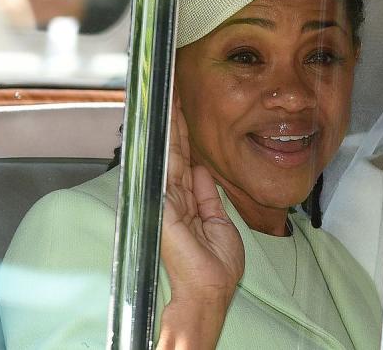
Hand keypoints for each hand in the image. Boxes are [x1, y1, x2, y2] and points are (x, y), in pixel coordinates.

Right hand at [161, 92, 243, 307]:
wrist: (210, 287)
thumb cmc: (216, 264)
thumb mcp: (219, 222)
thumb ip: (209, 196)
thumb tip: (203, 171)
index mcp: (188, 203)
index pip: (185, 163)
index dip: (184, 138)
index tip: (182, 114)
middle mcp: (173, 199)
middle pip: (174, 154)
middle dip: (174, 124)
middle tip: (171, 94)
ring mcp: (166, 201)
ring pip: (169, 156)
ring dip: (169, 127)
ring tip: (168, 100)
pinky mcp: (163, 206)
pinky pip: (166, 170)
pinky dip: (166, 149)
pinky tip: (165, 129)